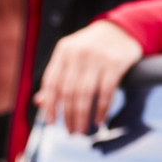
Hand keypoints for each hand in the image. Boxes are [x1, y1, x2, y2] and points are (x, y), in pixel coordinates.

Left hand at [33, 20, 141, 135]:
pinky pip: (106, 92)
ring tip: (82, 131)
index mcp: (64, 51)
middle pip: (68, 91)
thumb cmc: (92, 48)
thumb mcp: (71, 56)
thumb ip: (57, 77)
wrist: (122, 29)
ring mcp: (97, 57)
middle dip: (68, 116)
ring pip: (85, 94)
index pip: (52, 82)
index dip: (50, 105)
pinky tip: (99, 121)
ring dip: (82, 116)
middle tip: (70, 132)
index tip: (51, 123)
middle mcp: (78, 53)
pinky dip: (101, 110)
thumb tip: (39, 103)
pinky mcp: (115, 63)